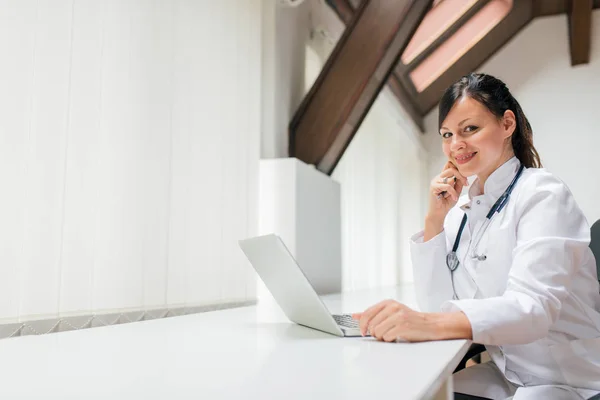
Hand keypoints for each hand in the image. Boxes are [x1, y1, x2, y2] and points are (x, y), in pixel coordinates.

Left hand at [351, 300, 472, 342]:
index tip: (363, 332)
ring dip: (383, 337)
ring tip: (391, 334)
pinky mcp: (404, 326)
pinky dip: (390, 339)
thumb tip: (354, 315)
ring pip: (378, 332)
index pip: (367, 313)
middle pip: (372, 325)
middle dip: (375, 333)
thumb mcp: (389, 313)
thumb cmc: (409, 320)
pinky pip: (388, 337)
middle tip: (383, 333)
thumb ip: (372, 314)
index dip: (362, 325)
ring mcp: (399, 316)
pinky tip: (397, 336)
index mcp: (388, 303)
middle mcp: (393, 307)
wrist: (430, 324)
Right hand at [425, 161, 467, 233]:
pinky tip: (454, 198)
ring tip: (455, 195)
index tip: (465, 177)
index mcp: (443, 177)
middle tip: (466, 183)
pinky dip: (452, 192)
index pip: (449, 165)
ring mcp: (435, 181)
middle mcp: (438, 177)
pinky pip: (447, 185)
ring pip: (449, 177)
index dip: (457, 168)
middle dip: (461, 175)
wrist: (439, 212)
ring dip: (455, 187)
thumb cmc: (446, 203)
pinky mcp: (434, 187)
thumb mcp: (456, 191)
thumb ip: (459, 183)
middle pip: (451, 168)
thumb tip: (463, 175)